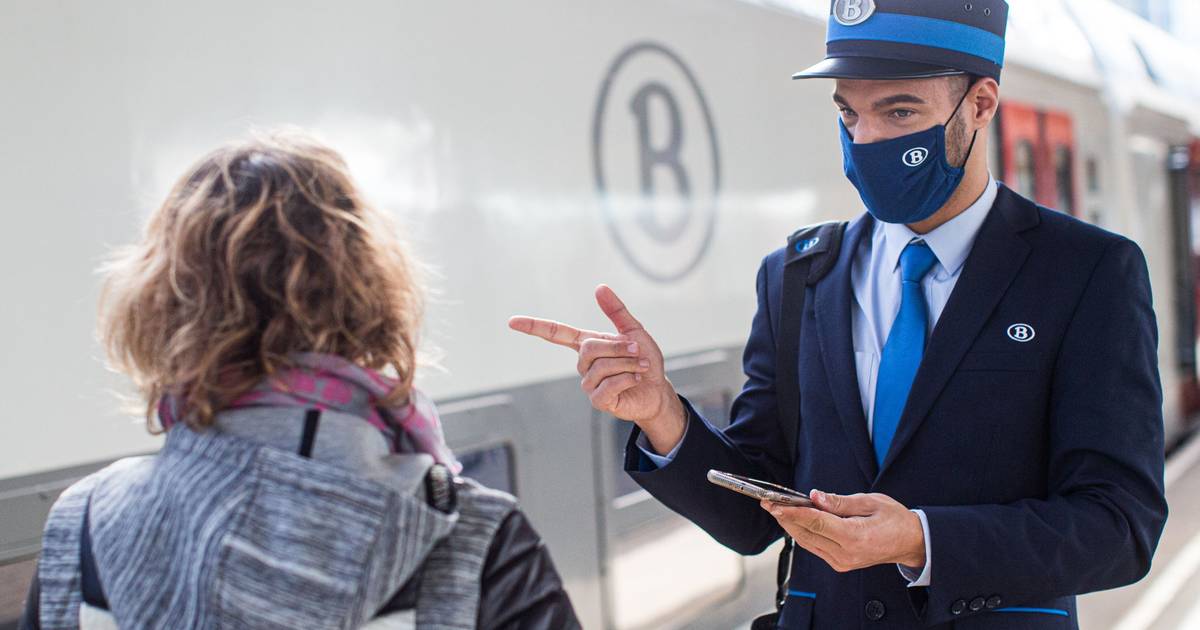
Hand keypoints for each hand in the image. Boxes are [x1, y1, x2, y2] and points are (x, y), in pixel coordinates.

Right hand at [508, 285, 685, 450]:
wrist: (657, 390)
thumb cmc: (643, 361)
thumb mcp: (634, 331)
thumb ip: (616, 311)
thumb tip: (599, 288)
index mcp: (587, 345)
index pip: (556, 334)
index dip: (534, 327)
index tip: (512, 321)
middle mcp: (584, 365)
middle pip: (589, 348)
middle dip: (618, 348)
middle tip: (637, 351)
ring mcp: (588, 384)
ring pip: (601, 367)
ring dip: (628, 364)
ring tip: (639, 367)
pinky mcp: (597, 401)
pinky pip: (609, 385)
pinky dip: (628, 379)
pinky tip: (635, 380)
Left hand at [760, 490, 925, 572]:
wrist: (910, 542)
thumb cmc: (894, 519)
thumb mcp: (870, 502)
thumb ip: (840, 501)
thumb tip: (815, 496)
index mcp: (855, 537)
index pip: (816, 523)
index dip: (793, 513)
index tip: (775, 504)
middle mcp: (846, 554)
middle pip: (807, 534)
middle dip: (785, 518)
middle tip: (768, 502)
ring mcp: (842, 562)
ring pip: (807, 542)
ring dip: (790, 526)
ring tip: (775, 509)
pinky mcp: (840, 564)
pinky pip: (815, 547)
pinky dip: (803, 533)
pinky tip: (794, 521)